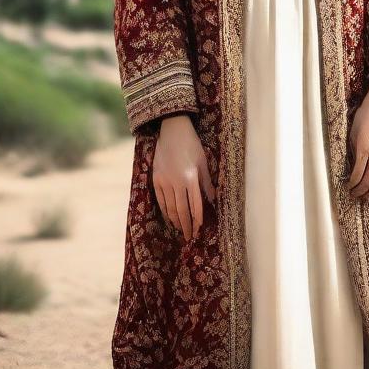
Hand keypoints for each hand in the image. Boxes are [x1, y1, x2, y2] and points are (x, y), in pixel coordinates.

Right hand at [151, 114, 215, 240]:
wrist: (172, 131)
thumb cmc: (191, 145)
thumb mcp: (203, 162)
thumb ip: (206, 182)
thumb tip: (213, 198)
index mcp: (191, 178)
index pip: (195, 205)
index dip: (197, 219)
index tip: (199, 229)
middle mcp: (177, 182)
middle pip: (181, 210)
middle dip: (186, 225)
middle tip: (190, 237)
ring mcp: (164, 181)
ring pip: (170, 207)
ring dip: (176, 221)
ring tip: (181, 230)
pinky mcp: (156, 179)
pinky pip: (160, 200)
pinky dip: (165, 211)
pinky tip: (169, 218)